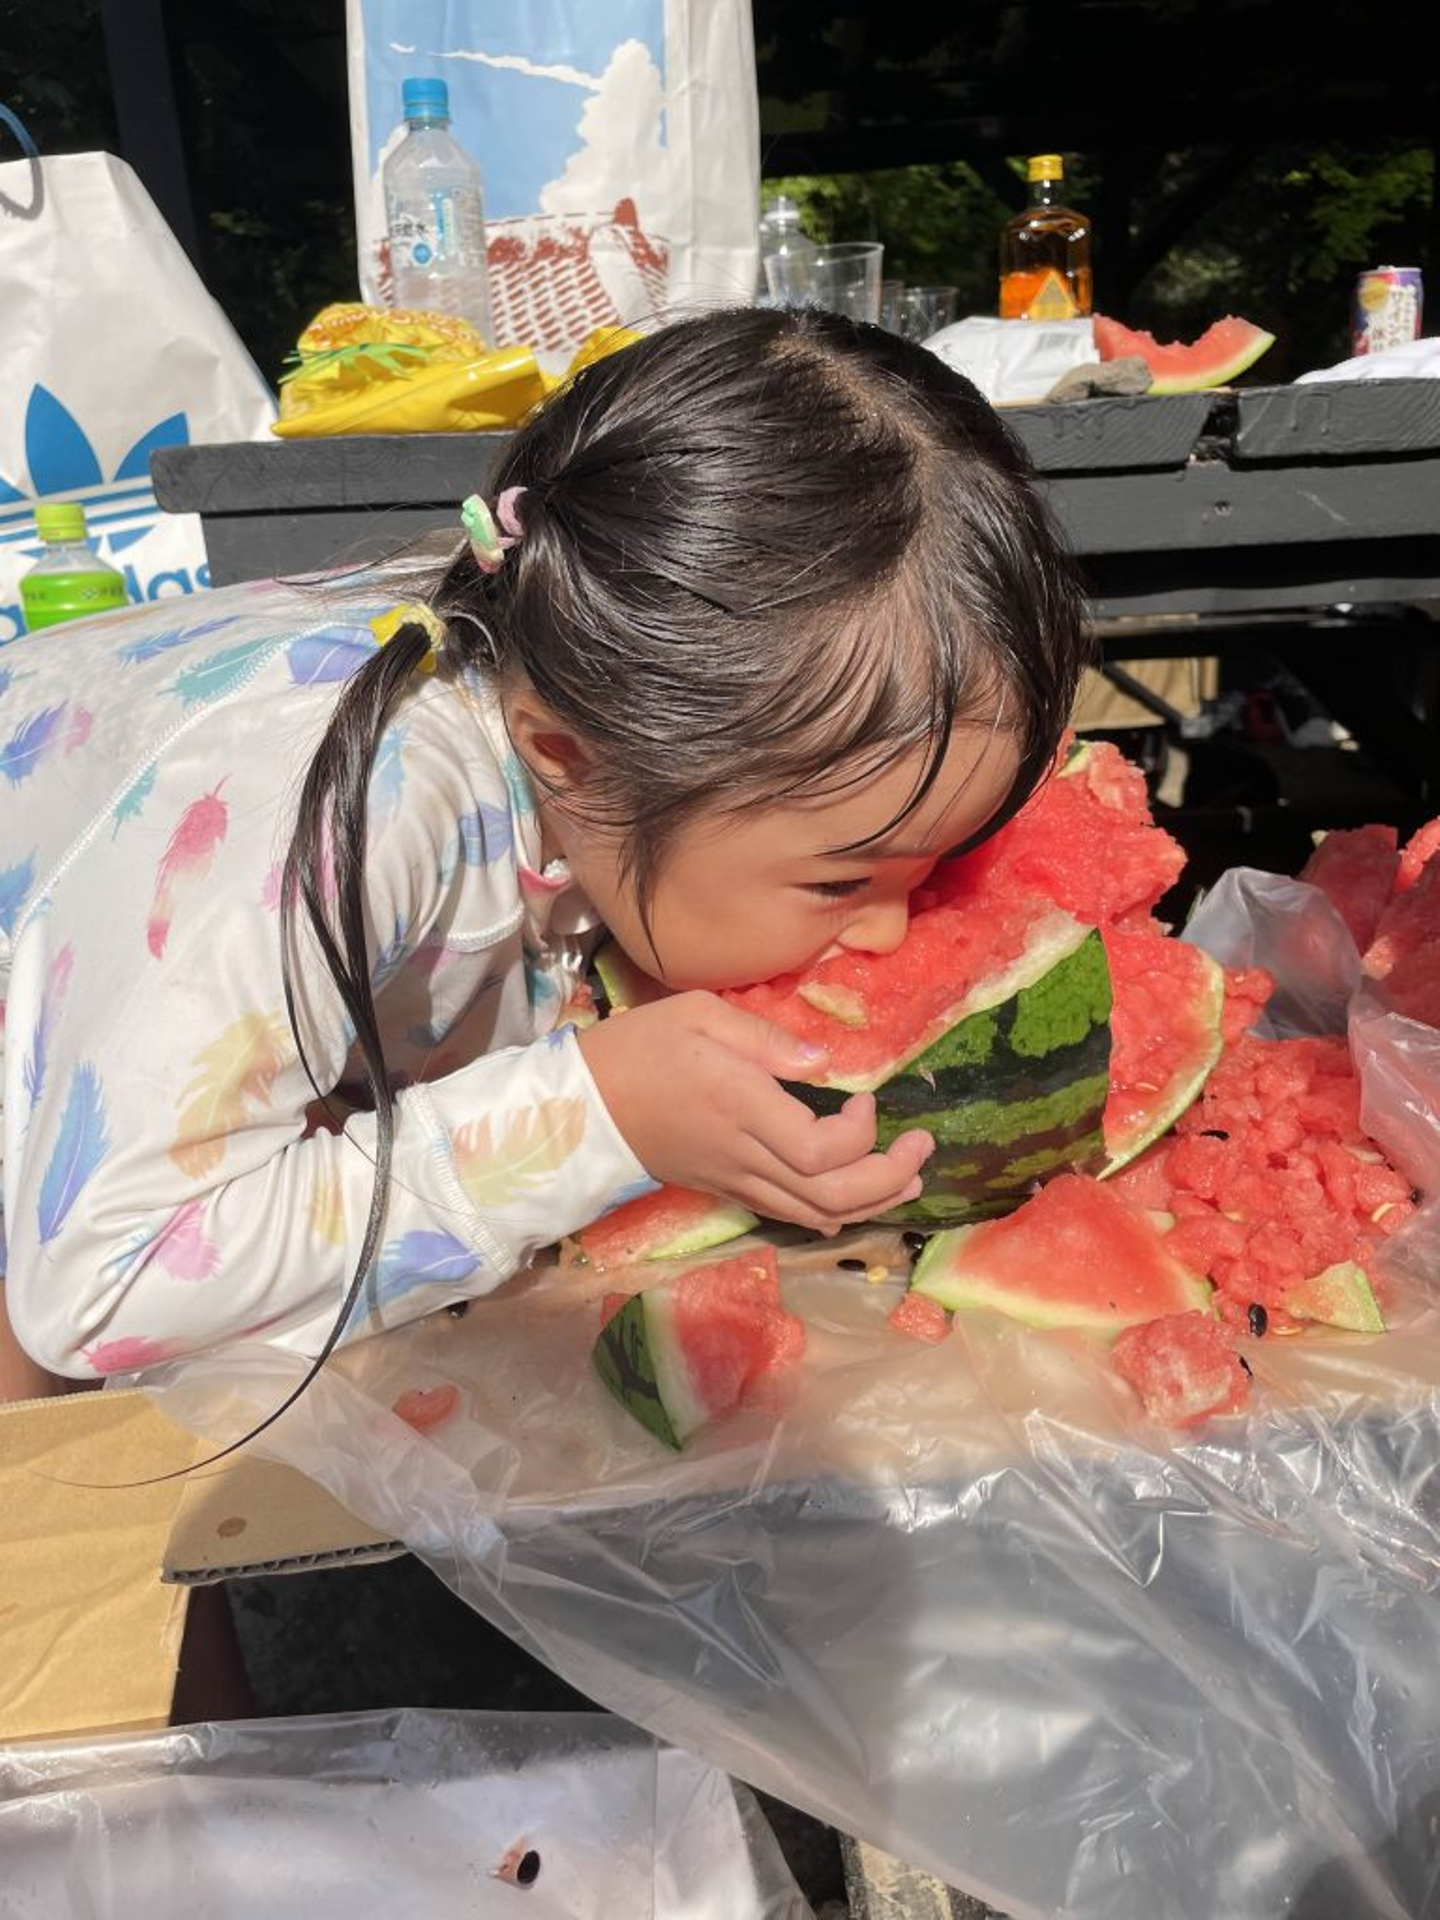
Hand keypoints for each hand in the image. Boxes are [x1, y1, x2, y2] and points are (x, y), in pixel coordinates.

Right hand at [577, 991, 933, 1232]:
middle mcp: (744, 1155)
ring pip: (816, 1215)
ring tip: (908, 1176)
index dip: (863, 1134)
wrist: (585, 1107)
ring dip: (873, 1201)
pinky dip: (834, 1211)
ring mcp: (736, 1181)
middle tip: (922, 1147)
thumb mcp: (700, 1014)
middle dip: (889, 1177)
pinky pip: (790, 1215)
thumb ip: (767, 1040)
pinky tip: (858, 1197)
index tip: (870, 1097)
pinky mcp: (728, 1190)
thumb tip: (824, 1063)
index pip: (821, 1148)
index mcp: (741, 1107)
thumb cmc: (641, 1047)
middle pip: (832, 1194)